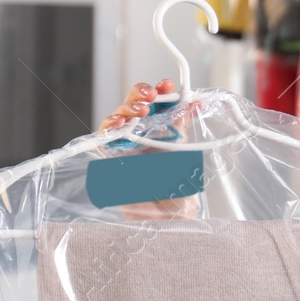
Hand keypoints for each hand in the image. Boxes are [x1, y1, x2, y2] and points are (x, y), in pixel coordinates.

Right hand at [96, 79, 201, 220]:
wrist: (168, 215)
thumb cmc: (178, 188)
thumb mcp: (184, 152)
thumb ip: (183, 127)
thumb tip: (194, 102)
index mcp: (162, 130)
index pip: (158, 103)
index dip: (161, 91)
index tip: (168, 85)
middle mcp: (143, 134)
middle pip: (136, 105)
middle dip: (141, 94)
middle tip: (152, 94)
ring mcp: (126, 144)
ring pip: (119, 117)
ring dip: (128, 109)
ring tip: (140, 111)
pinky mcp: (112, 157)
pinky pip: (105, 137)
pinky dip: (109, 127)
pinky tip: (118, 124)